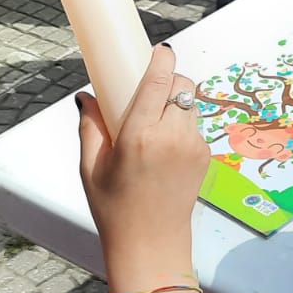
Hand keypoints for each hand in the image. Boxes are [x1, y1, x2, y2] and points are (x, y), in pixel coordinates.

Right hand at [78, 45, 210, 292]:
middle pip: (181, 86)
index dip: (162, 58)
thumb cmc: (114, 208)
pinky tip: (164, 147)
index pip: (159, 81)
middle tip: (151, 91)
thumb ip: (91, 127)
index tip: (160, 49)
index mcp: (138, 136)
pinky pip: (194, 126)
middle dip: (169, 80)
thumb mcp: (91, 168)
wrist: (151, 244)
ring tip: (156, 123)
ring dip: (176, 103)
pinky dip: (182, 126)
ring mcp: (192, 146)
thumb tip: (87, 96)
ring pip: (190, 104)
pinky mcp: (205, 156)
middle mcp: (170, 136)